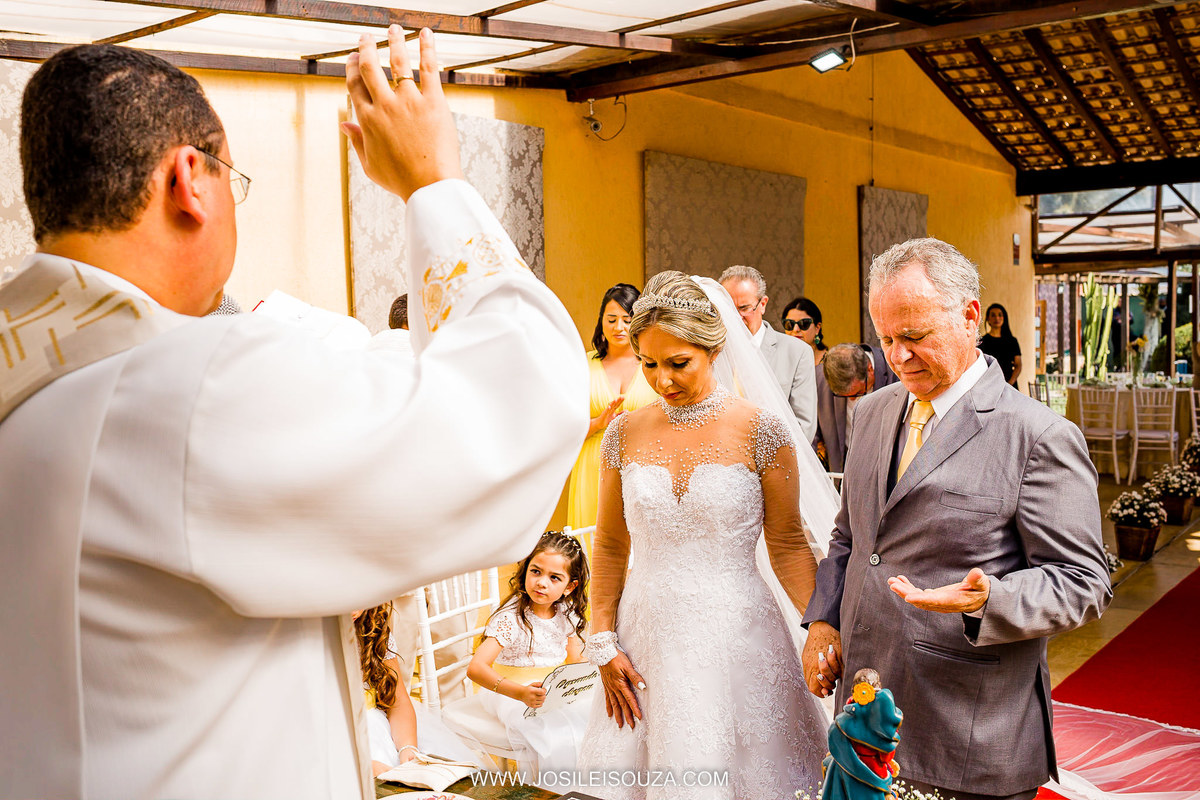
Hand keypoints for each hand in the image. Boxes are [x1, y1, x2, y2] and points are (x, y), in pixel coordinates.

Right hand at [343, 26, 462, 199]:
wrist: (430, 186)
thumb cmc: (401, 180)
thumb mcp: (370, 166)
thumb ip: (356, 142)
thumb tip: (344, 126)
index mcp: (367, 120)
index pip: (354, 85)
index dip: (351, 68)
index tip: (353, 58)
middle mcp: (385, 106)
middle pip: (370, 67)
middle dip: (365, 48)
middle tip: (366, 38)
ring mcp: (410, 101)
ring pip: (398, 62)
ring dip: (394, 41)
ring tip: (393, 28)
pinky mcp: (433, 101)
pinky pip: (429, 68)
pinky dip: (428, 48)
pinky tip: (426, 33)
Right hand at [520, 681, 546, 708]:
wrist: (521, 694)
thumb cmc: (527, 690)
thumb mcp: (532, 684)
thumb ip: (538, 684)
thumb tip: (543, 684)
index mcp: (532, 691)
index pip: (543, 692)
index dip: (544, 690)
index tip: (544, 690)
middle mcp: (532, 697)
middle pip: (543, 697)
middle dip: (543, 695)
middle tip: (541, 693)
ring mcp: (532, 702)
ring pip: (542, 701)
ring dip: (542, 699)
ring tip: (539, 696)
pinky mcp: (532, 706)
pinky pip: (540, 705)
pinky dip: (540, 703)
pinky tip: (538, 700)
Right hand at [588, 397, 624, 436]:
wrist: (600, 424)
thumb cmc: (607, 420)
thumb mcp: (615, 417)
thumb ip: (620, 413)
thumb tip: (626, 410)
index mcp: (613, 410)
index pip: (617, 404)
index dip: (620, 401)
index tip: (624, 397)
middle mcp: (610, 409)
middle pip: (614, 404)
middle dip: (618, 400)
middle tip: (622, 396)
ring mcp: (606, 411)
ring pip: (610, 406)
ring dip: (613, 403)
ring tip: (616, 399)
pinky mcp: (604, 415)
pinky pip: (606, 412)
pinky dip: (607, 409)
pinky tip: (609, 407)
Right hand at [598, 652, 645, 728]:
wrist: (602, 652)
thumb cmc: (616, 657)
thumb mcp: (627, 666)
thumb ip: (635, 677)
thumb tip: (643, 687)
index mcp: (621, 684)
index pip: (630, 699)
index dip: (635, 709)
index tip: (639, 718)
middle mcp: (614, 688)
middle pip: (622, 705)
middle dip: (627, 716)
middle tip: (631, 727)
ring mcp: (609, 687)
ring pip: (614, 704)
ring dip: (618, 715)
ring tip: (620, 725)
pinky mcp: (606, 685)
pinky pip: (607, 698)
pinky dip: (608, 707)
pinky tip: (609, 714)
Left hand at [801, 621, 841, 697]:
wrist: (821, 629)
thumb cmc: (813, 644)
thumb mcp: (806, 659)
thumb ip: (809, 674)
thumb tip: (815, 687)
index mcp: (810, 667)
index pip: (814, 688)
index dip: (819, 692)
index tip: (824, 691)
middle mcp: (820, 665)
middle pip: (826, 684)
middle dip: (828, 686)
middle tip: (830, 683)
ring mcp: (831, 661)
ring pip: (836, 678)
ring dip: (835, 677)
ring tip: (833, 673)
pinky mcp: (841, 656)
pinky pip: (843, 669)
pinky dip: (841, 671)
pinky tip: (838, 667)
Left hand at [888, 567, 989, 613]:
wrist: (979, 600)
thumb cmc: (980, 591)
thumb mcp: (981, 584)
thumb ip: (978, 580)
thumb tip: (977, 573)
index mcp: (952, 601)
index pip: (934, 601)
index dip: (921, 600)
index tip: (908, 597)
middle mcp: (941, 604)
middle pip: (920, 601)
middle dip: (905, 593)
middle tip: (892, 584)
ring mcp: (936, 602)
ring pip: (916, 598)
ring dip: (903, 590)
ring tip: (892, 580)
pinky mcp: (933, 598)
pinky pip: (917, 594)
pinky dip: (908, 587)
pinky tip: (900, 580)